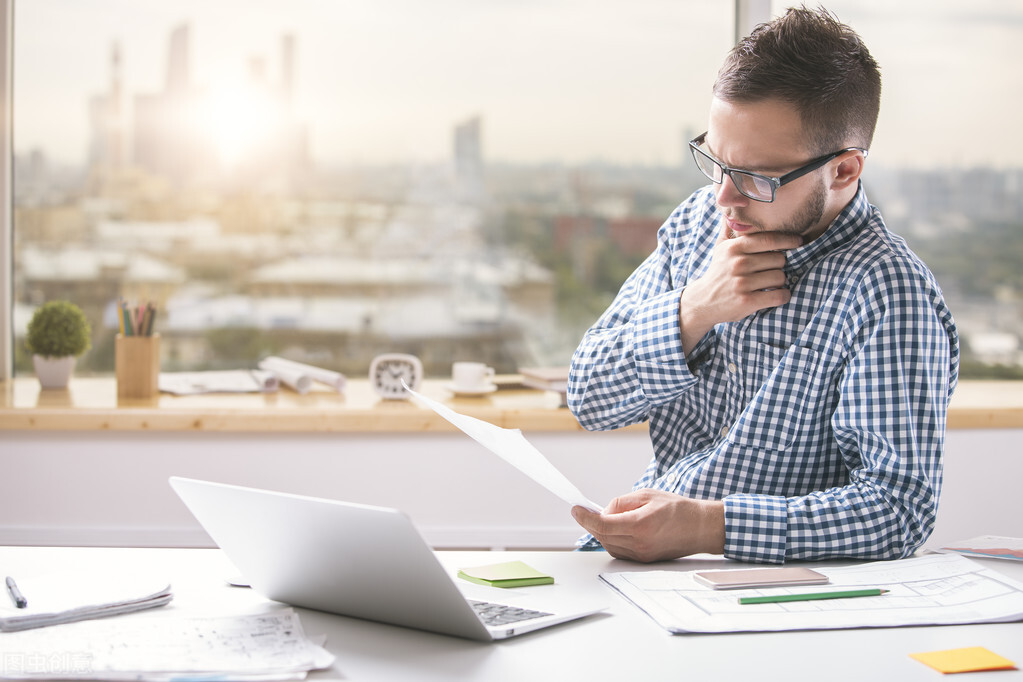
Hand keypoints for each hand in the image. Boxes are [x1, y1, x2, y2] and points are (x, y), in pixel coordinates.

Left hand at [572, 489, 724, 562]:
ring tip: (604, 519)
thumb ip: (622, 502)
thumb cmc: (678, 509)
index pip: (602, 524)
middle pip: (602, 536)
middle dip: (591, 524)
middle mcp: (639, 544)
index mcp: (640, 525)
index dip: (585, 517)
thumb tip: (604, 511)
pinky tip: (615, 530)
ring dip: (601, 533)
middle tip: (585, 512)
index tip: (576, 509)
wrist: (700, 528)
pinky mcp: (644, 560)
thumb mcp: (647, 495)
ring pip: (609, 545)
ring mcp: (642, 555)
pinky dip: (611, 541)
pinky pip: (619, 552)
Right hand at [679, 221, 801, 353]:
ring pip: (780, 277)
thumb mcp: (720, 248)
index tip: (798, 241)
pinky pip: (778, 296)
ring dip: (780, 282)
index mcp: (734, 248)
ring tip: (769, 283)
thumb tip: (731, 207)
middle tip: (770, 270)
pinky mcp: (747, 301)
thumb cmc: (718, 272)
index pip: (768, 239)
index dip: (787, 239)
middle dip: (779, 265)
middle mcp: (738, 264)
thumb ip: (729, 228)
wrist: (703, 301)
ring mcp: (742, 283)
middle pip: (779, 259)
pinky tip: (777, 295)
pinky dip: (782, 296)